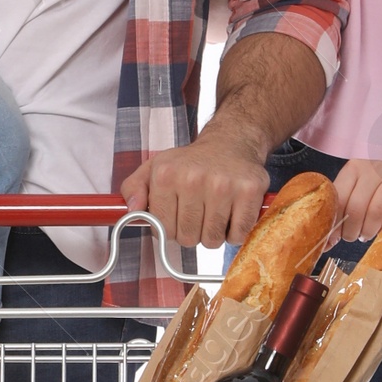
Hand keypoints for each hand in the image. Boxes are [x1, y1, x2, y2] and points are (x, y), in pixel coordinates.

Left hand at [122, 123, 270, 252]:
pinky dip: (235, 232)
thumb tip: (132, 211)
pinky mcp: (249, 191)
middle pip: (188, 238)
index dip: (170, 228)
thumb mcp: (155, 167)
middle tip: (198, 212)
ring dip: (214, 233)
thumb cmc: (191, 162)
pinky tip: (232, 213)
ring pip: (213, 240)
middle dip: (192, 232)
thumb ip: (134, 188)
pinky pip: (238, 234)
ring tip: (215, 212)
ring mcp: (224, 185)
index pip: (163, 229)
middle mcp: (193, 178)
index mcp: (166, 174)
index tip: (177, 214)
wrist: (231, 141)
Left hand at [333, 154, 381, 243]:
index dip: (334, 222)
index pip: (338, 197)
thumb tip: (326, 241)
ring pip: (376, 210)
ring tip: (368, 234)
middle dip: (351, 230)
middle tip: (354, 237)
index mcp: (355, 167)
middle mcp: (374, 167)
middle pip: (355, 207)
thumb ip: (346, 205)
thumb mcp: (364, 185)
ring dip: (370, 230)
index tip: (331, 239)